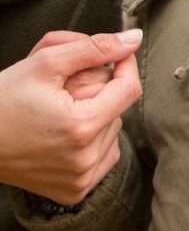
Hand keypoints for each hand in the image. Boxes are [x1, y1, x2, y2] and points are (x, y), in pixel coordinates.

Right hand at [0, 30, 141, 202]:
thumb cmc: (4, 99)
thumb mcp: (46, 62)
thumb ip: (95, 47)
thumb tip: (134, 39)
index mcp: (81, 127)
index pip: (129, 88)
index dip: (123, 65)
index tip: (111, 55)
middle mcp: (84, 159)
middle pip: (118, 109)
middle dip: (99, 90)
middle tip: (65, 87)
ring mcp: (79, 179)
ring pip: (112, 131)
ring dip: (95, 115)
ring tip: (60, 112)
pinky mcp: (73, 192)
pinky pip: (104, 157)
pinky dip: (92, 142)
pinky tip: (65, 133)